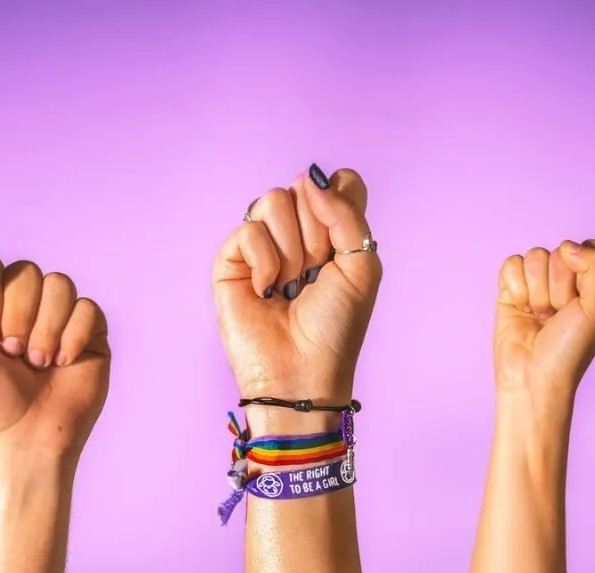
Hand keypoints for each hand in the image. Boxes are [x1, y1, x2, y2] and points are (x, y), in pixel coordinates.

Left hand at [0, 256, 110, 455]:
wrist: (24, 437)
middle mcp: (28, 304)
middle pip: (29, 272)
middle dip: (18, 317)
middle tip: (12, 354)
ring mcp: (61, 318)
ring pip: (60, 285)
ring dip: (46, 329)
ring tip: (38, 363)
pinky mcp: (91, 334)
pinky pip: (88, 309)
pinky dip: (73, 337)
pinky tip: (64, 364)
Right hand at [212, 164, 381, 402]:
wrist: (301, 372)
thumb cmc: (335, 328)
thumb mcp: (362, 265)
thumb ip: (346, 213)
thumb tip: (309, 178)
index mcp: (334, 232)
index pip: (339, 182)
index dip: (340, 205)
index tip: (340, 247)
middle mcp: (298, 233)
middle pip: (305, 188)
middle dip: (316, 235)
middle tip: (314, 276)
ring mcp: (264, 244)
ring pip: (274, 200)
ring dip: (290, 249)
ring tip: (290, 286)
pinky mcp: (232, 261)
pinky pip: (248, 230)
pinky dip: (264, 262)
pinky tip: (266, 291)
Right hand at [494, 241, 594, 396]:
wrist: (533, 375)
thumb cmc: (570, 349)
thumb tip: (566, 246)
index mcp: (593, 282)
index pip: (589, 248)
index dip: (582, 270)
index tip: (579, 301)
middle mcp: (566, 281)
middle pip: (559, 253)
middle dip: (557, 287)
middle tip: (556, 316)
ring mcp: (537, 284)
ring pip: (534, 257)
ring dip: (536, 292)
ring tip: (539, 316)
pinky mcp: (511, 290)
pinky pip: (511, 265)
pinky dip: (515, 289)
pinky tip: (520, 310)